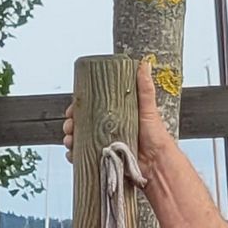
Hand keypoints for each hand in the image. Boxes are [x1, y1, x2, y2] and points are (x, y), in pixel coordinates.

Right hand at [60, 54, 178, 166]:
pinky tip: (72, 154)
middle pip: (82, 125)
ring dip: (70, 139)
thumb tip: (144, 64)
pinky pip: (83, 158)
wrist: (156, 163)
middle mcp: (108, 131)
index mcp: (116, 117)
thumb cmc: (156, 136)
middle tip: (70, 125)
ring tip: (70, 140)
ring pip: (79, 141)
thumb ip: (145, 88)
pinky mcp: (103, 161)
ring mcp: (104, 146)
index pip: (91, 110)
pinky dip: (74, 156)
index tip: (73, 109)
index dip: (79, 109)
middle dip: (71, 125)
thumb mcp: (148, 108)